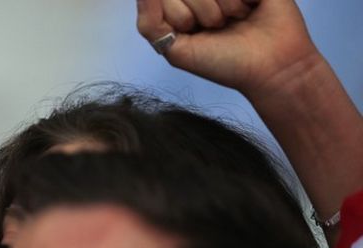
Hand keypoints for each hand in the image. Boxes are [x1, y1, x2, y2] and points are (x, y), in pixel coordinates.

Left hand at [137, 0, 321, 96]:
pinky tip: (252, 6)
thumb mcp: (176, 49)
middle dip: (203, 13)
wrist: (271, 67)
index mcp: (182, 5)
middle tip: (219, 27)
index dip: (181, 16)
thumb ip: (150, 23)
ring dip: (225, 7)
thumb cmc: (223, 62)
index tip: (196, 32)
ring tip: (236, 18)